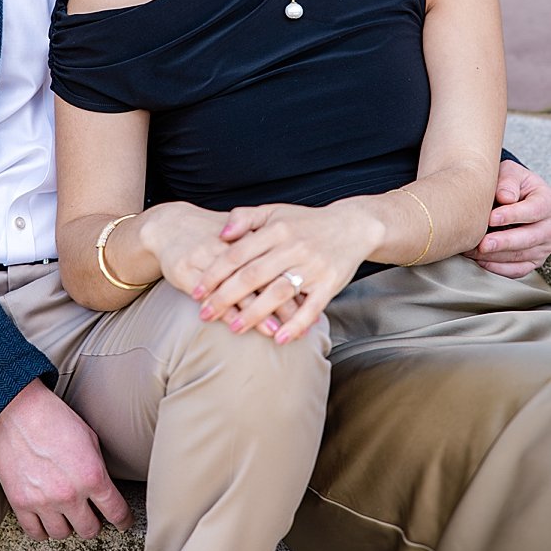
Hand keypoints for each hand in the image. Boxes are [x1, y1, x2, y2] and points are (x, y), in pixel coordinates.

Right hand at [0, 381, 131, 542]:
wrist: (17, 410)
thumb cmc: (53, 419)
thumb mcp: (90, 440)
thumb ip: (98, 469)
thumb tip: (103, 490)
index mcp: (92, 476)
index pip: (116, 513)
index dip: (123, 521)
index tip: (122, 523)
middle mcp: (69, 494)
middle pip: (89, 529)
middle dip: (93, 524)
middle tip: (90, 517)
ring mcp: (43, 501)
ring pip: (62, 534)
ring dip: (66, 527)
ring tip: (65, 517)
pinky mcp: (20, 502)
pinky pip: (34, 532)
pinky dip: (42, 529)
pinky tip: (45, 520)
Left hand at [182, 199, 379, 342]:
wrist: (353, 225)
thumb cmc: (306, 222)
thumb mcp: (274, 211)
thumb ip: (245, 218)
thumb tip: (221, 234)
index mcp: (276, 230)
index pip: (237, 254)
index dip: (214, 274)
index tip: (197, 291)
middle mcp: (293, 247)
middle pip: (252, 275)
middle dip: (225, 297)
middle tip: (205, 314)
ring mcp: (312, 267)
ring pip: (278, 293)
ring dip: (254, 313)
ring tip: (234, 328)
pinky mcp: (329, 283)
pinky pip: (311, 307)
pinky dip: (295, 324)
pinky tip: (278, 339)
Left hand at [471, 162, 550, 277]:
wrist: (514, 200)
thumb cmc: (511, 186)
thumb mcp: (510, 174)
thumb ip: (507, 181)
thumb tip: (505, 196)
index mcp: (545, 202)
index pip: (534, 210)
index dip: (513, 215)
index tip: (491, 218)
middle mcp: (548, 226)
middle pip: (529, 238)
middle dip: (504, 242)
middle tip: (483, 244)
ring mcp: (542, 246)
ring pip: (521, 256)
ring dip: (495, 256)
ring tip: (473, 251)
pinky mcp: (531, 260)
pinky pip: (517, 270)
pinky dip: (498, 268)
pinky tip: (482, 260)